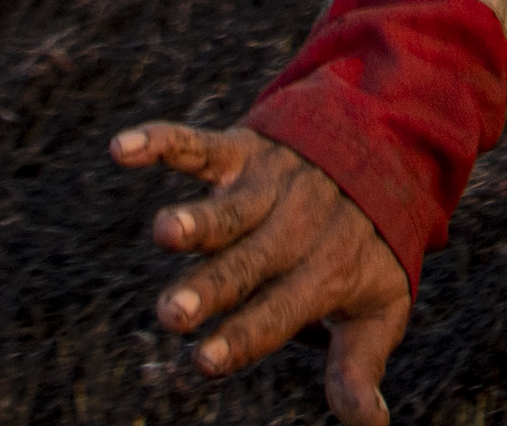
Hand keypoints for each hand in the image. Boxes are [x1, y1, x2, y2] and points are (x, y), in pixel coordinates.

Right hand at [110, 119, 411, 422]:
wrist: (383, 149)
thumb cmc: (368, 245)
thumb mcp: (378, 306)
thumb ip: (360, 364)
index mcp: (321, 272)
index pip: (278, 311)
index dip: (242, 337)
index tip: (205, 361)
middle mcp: (292, 229)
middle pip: (245, 265)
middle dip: (210, 287)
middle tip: (172, 313)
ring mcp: (267, 188)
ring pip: (227, 209)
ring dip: (197, 219)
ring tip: (165, 231)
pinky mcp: (243, 151)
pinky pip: (199, 146)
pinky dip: (162, 141)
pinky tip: (123, 149)